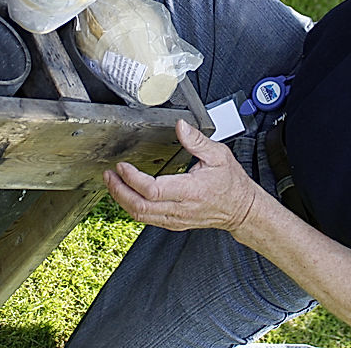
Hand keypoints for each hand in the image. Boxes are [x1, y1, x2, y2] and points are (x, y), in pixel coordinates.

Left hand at [104, 119, 261, 232]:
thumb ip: (197, 140)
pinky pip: (147, 218)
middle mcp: (180, 208)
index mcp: (190, 191)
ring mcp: (175, 219)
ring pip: (140, 215)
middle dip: (119, 191)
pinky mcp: (173, 223)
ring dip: (122, 199)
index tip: (122, 167)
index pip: (152, 190)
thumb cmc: (231, 183)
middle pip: (140, 206)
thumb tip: (180, 126)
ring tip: (113, 183)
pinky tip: (127, 195)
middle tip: (109, 175)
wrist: (241, 209)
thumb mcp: (218, 155)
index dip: (133, 179)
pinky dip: (132, 207)